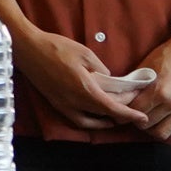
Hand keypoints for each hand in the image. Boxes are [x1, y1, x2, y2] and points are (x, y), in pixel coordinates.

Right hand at [12, 25, 155, 133]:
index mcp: (85, 90)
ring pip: (88, 123)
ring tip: (114, 117)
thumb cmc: (57, 48)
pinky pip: (76, 119)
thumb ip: (101, 69)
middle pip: (103, 116)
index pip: (112, 108)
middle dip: (120, 114)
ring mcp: (63, 105)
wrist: (28, 49)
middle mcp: (74, 103)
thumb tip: (108, 79)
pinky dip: (88, 120)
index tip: (142, 118)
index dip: (129, 114)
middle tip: (131, 107)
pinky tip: (93, 114)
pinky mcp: (55, 103)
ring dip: (104, 122)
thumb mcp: (85, 53)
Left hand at [130, 34, 170, 140]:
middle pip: (147, 124)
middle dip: (137, 120)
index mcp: (158, 90)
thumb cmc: (168, 55)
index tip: (121, 111)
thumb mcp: (146, 67)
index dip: (124, 112)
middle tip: (135, 114)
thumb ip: (134, 86)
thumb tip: (120, 100)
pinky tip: (164, 127)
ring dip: (152, 130)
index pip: (134, 111)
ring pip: (162, 134)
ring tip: (149, 121)